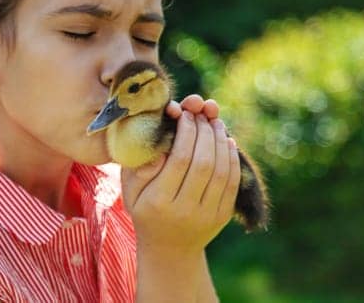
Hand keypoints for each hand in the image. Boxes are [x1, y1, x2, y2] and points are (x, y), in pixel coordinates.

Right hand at [121, 95, 239, 253]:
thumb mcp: (131, 190)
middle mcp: (184, 210)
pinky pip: (232, 182)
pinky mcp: (223, 216)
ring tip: (216, 123)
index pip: (178, 160)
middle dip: (205, 133)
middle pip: (203, 162)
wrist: (169, 249)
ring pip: (221, 171)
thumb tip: (160, 141)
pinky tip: (227, 142)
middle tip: (203, 114)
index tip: (185, 115)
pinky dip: (232, 159)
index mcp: (158, 202)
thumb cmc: (146, 210)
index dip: (186, 133)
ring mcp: (207, 215)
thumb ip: (139, 166)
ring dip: (220, 142)